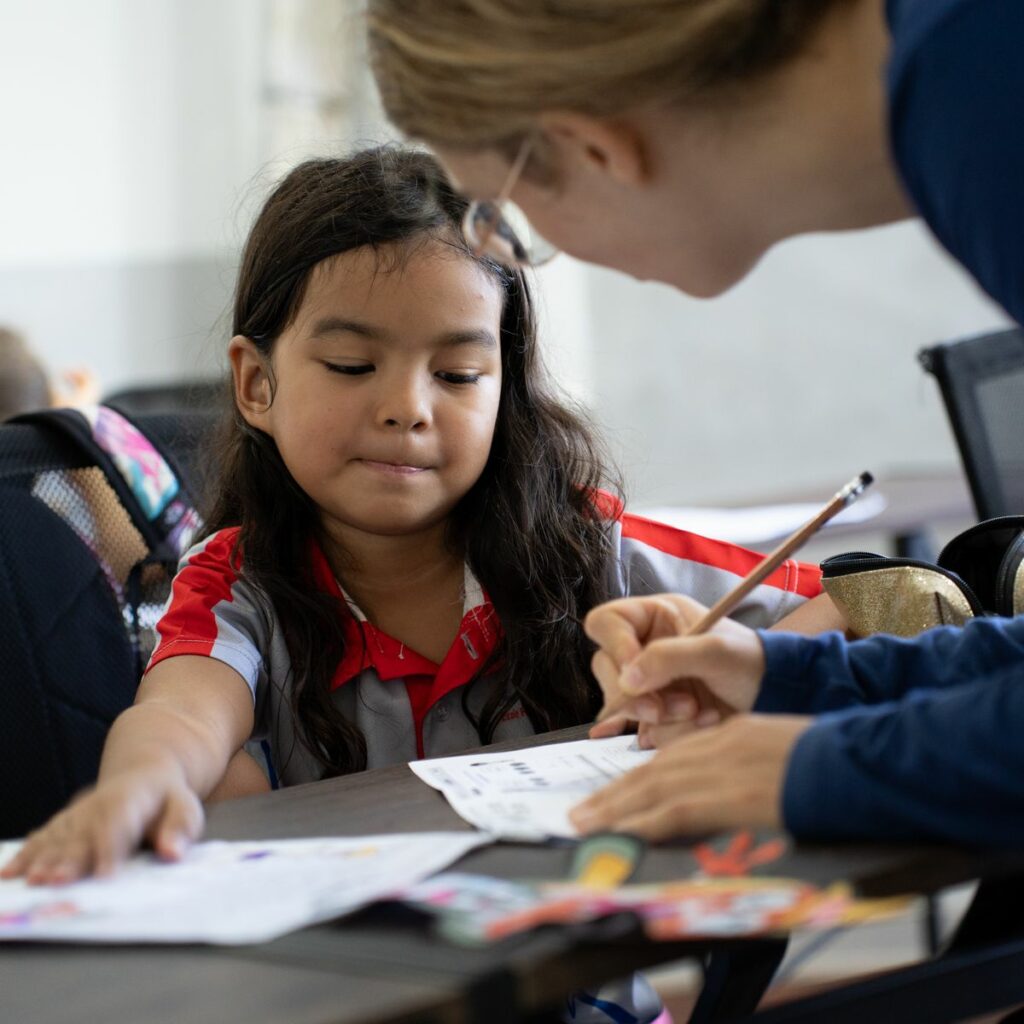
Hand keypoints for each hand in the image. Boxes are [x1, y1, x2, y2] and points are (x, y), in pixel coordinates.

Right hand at [0, 767, 203, 884]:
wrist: (144, 776)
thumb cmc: (167, 800)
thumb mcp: (185, 809)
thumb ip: (180, 829)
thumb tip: (173, 852)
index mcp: (131, 798)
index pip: (119, 823)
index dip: (111, 847)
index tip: (106, 875)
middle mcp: (98, 804)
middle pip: (83, 833)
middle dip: (70, 858)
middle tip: (57, 881)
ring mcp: (77, 813)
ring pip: (58, 837)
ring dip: (43, 859)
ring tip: (33, 880)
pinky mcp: (64, 822)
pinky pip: (42, 837)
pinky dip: (26, 854)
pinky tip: (10, 873)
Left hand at [570, 714, 812, 839]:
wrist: (862, 760)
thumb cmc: (835, 761)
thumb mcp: (784, 750)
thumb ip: (750, 766)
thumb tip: (735, 791)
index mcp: (732, 734)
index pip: (673, 756)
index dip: (638, 778)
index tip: (614, 793)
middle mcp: (719, 745)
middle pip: (654, 770)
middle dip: (614, 794)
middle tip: (583, 813)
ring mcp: (724, 769)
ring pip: (655, 788)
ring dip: (616, 809)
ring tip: (586, 826)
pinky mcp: (731, 794)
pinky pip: (676, 810)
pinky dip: (645, 822)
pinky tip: (623, 835)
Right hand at [585, 593, 766, 736]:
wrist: (778, 697)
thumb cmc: (752, 661)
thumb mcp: (715, 651)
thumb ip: (668, 657)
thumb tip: (626, 680)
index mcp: (655, 617)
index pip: (606, 623)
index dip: (613, 646)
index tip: (634, 672)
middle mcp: (645, 647)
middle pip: (606, 669)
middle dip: (636, 694)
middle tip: (661, 708)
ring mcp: (649, 683)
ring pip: (623, 704)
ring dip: (659, 716)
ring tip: (697, 711)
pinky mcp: (657, 715)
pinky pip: (643, 730)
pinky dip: (670, 733)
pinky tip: (699, 723)